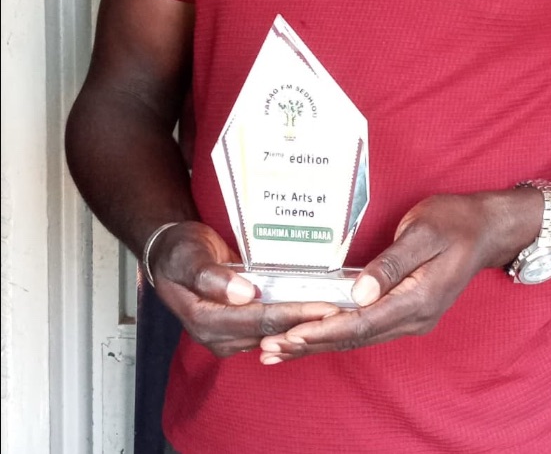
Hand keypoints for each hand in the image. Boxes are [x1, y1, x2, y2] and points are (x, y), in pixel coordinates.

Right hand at [149, 220, 340, 357]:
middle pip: (270, 331)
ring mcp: (228, 335)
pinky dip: (292, 320)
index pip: (258, 320)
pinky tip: (315, 310)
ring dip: (303, 324)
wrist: (171, 253)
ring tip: (337, 312)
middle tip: (342, 311)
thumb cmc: (179, 250)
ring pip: (273, 333)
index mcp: (204, 319)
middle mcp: (217, 335)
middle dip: (307, 322)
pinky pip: (269, 327)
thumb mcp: (187, 255)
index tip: (324, 307)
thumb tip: (242, 294)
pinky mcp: (237, 328)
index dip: (293, 314)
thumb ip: (209, 276)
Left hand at [259, 191, 531, 364]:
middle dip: (311, 344)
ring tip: (281, 349)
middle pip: (356, 337)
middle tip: (270, 349)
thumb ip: (392, 263)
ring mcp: (414, 317)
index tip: (289, 335)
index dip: (323, 330)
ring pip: (360, 337)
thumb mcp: (423, 232)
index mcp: (419, 299)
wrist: (488, 228)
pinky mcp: (409, 311)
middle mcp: (416, 317)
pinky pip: (368, 328)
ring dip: (320, 343)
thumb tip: (360, 293)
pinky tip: (315, 334)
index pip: (362, 323)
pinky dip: (338, 333)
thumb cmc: (456, 221)